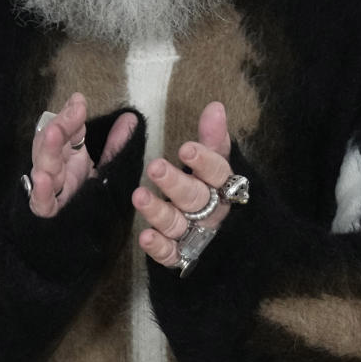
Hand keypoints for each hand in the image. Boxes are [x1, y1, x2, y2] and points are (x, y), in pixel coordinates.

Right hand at [28, 92, 137, 217]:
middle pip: (54, 143)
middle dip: (63, 125)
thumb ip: (114, 147)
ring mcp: (48, 190)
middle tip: (75, 110)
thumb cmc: (88, 206)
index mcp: (69, 159)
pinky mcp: (45, 213)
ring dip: (48, 150)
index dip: (72, 116)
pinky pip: (41, 201)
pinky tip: (44, 178)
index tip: (79, 101)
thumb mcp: (105, 173)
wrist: (74, 245)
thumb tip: (130, 118)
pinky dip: (40, 191)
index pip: (68, 132)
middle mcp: (56, 170)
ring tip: (55, 132)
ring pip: (44, 166)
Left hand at [133, 101, 233, 267]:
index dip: (204, 161)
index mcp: (221, 187)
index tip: (186, 149)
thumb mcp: (211, 161)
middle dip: (176, 183)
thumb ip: (212, 137)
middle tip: (154, 167)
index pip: (218, 173)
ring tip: (138, 196)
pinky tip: (144, 236)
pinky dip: (158, 246)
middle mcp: (210, 212)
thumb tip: (215, 106)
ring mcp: (195, 235)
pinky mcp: (181, 255)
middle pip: (196, 198)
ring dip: (158, 211)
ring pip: (178, 224)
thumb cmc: (209, 189)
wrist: (216, 239)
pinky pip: (171, 254)